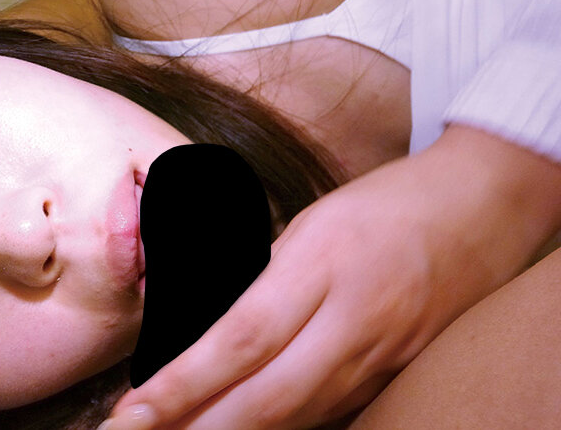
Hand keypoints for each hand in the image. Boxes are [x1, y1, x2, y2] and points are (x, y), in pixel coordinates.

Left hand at [99, 127, 560, 428]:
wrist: (479, 208)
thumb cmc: (387, 204)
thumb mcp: (314, 222)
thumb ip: (268, 278)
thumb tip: (218, 329)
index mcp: (320, 265)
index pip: (241, 338)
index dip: (183, 384)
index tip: (133, 411)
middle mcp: (352, 319)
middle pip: (268, 397)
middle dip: (197, 429)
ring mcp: (381, 353)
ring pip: (299, 415)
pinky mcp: (397, 372)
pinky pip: (332, 411)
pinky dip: (283, 428)